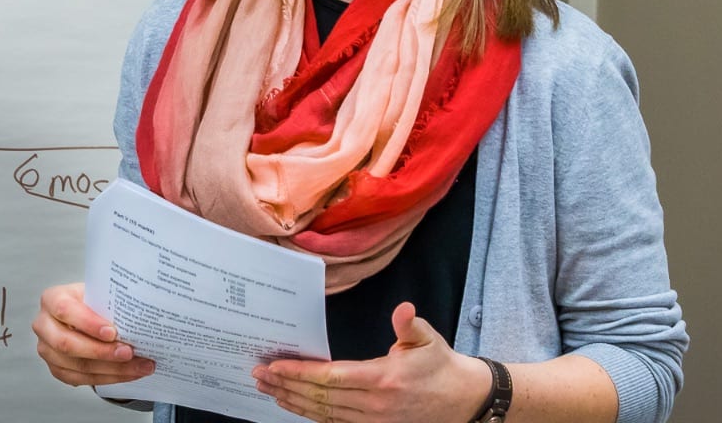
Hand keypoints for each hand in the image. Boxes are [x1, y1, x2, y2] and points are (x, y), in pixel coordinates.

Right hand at [31, 282, 154, 386]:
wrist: (86, 314)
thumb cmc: (93, 301)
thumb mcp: (99, 293)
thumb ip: (110, 302)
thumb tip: (139, 317)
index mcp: (52, 299)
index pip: (65, 310)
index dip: (88, 323)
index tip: (112, 332)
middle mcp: (44, 325)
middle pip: (67, 344)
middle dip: (102, 352)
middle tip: (129, 352)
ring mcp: (48, 349)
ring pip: (77, 366)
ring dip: (112, 369)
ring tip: (139, 366)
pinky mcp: (57, 368)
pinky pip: (82, 379)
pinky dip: (109, 378)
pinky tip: (128, 373)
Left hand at [253, 302, 490, 422]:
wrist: (463, 400)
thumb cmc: (441, 366)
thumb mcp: (428, 339)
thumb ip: (409, 325)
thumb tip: (403, 309)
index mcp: (383, 379)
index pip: (332, 377)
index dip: (300, 373)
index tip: (275, 366)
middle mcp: (374, 404)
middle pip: (320, 398)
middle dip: (286, 387)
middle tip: (258, 376)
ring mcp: (372, 420)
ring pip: (323, 413)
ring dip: (292, 402)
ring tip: (267, 391)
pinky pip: (334, 422)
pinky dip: (310, 414)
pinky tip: (293, 405)